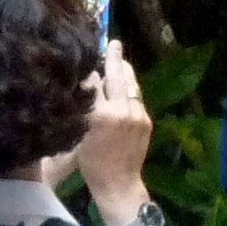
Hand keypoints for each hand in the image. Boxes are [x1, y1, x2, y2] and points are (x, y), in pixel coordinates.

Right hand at [75, 38, 152, 225]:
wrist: (119, 183)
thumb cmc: (91, 163)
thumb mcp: (79, 135)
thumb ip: (85, 109)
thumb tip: (86, 87)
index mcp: (102, 115)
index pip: (95, 83)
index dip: (90, 70)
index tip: (87, 56)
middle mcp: (123, 111)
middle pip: (118, 78)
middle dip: (114, 59)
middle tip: (113, 42)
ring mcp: (138, 115)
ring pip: (131, 86)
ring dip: (125, 72)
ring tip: (119, 58)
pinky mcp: (147, 121)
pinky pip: (137, 99)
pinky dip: (130, 90)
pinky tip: (125, 85)